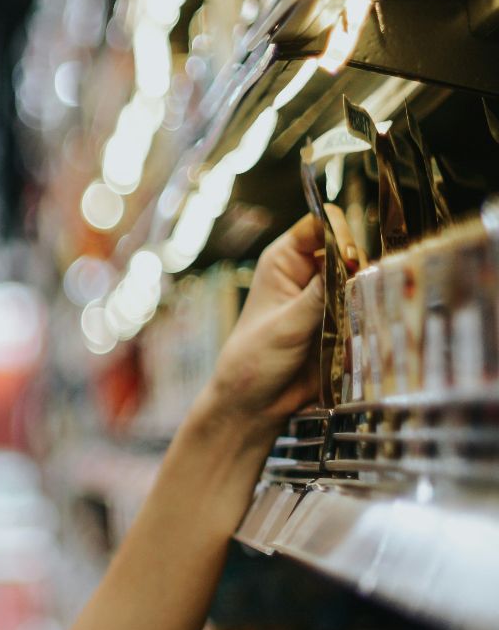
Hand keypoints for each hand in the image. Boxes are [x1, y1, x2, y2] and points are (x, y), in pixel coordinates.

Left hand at [198, 207, 359, 437]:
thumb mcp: (285, 325)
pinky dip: (374, 312)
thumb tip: (351, 264)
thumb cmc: (254, 361)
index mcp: (284, 261)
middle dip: (360, 265)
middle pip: (350, 248)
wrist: (256, 404)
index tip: (348, 258)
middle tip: (358, 290)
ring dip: (370, 291)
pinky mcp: (343, 320)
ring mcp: (328, 296)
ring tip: (364, 311)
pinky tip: (373, 324)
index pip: (320, 224)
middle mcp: (308, 272)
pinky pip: (369, 305)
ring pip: (364, 277)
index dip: (339, 233)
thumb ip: (318, 294)